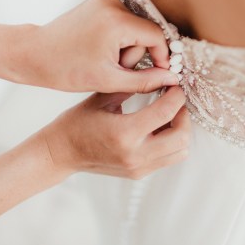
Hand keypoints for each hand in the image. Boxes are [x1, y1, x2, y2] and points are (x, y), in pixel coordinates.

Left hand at [5, 0, 177, 92]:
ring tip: (104, 61)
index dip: (161, 57)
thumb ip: (145, 80)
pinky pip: (123, 21)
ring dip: (127, 47)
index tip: (158, 74)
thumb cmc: (66, 70)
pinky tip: (100, 50)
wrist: (34, 54)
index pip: (156, 36)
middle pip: (146, 31)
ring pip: (135, 27)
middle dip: (136, 54)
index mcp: (116, 22)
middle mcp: (112, 3)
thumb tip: (172, 78)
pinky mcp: (99, 1)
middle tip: (114, 70)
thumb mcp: (109, 80)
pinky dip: (119, 38)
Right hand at [38, 86, 189, 179]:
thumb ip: (132, 84)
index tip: (175, 84)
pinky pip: (169, 158)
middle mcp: (135, 155)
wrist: (62, 153)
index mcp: (124, 133)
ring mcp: (138, 168)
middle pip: (181, 136)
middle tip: (174, 100)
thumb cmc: (78, 122)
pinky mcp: (139, 173)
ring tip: (168, 114)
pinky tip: (158, 127)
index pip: (166, 112)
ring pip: (180, 151)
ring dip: (180, 130)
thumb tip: (158, 71)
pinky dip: (171, 142)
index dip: (177, 95)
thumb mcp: (103, 97)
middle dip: (183, 114)